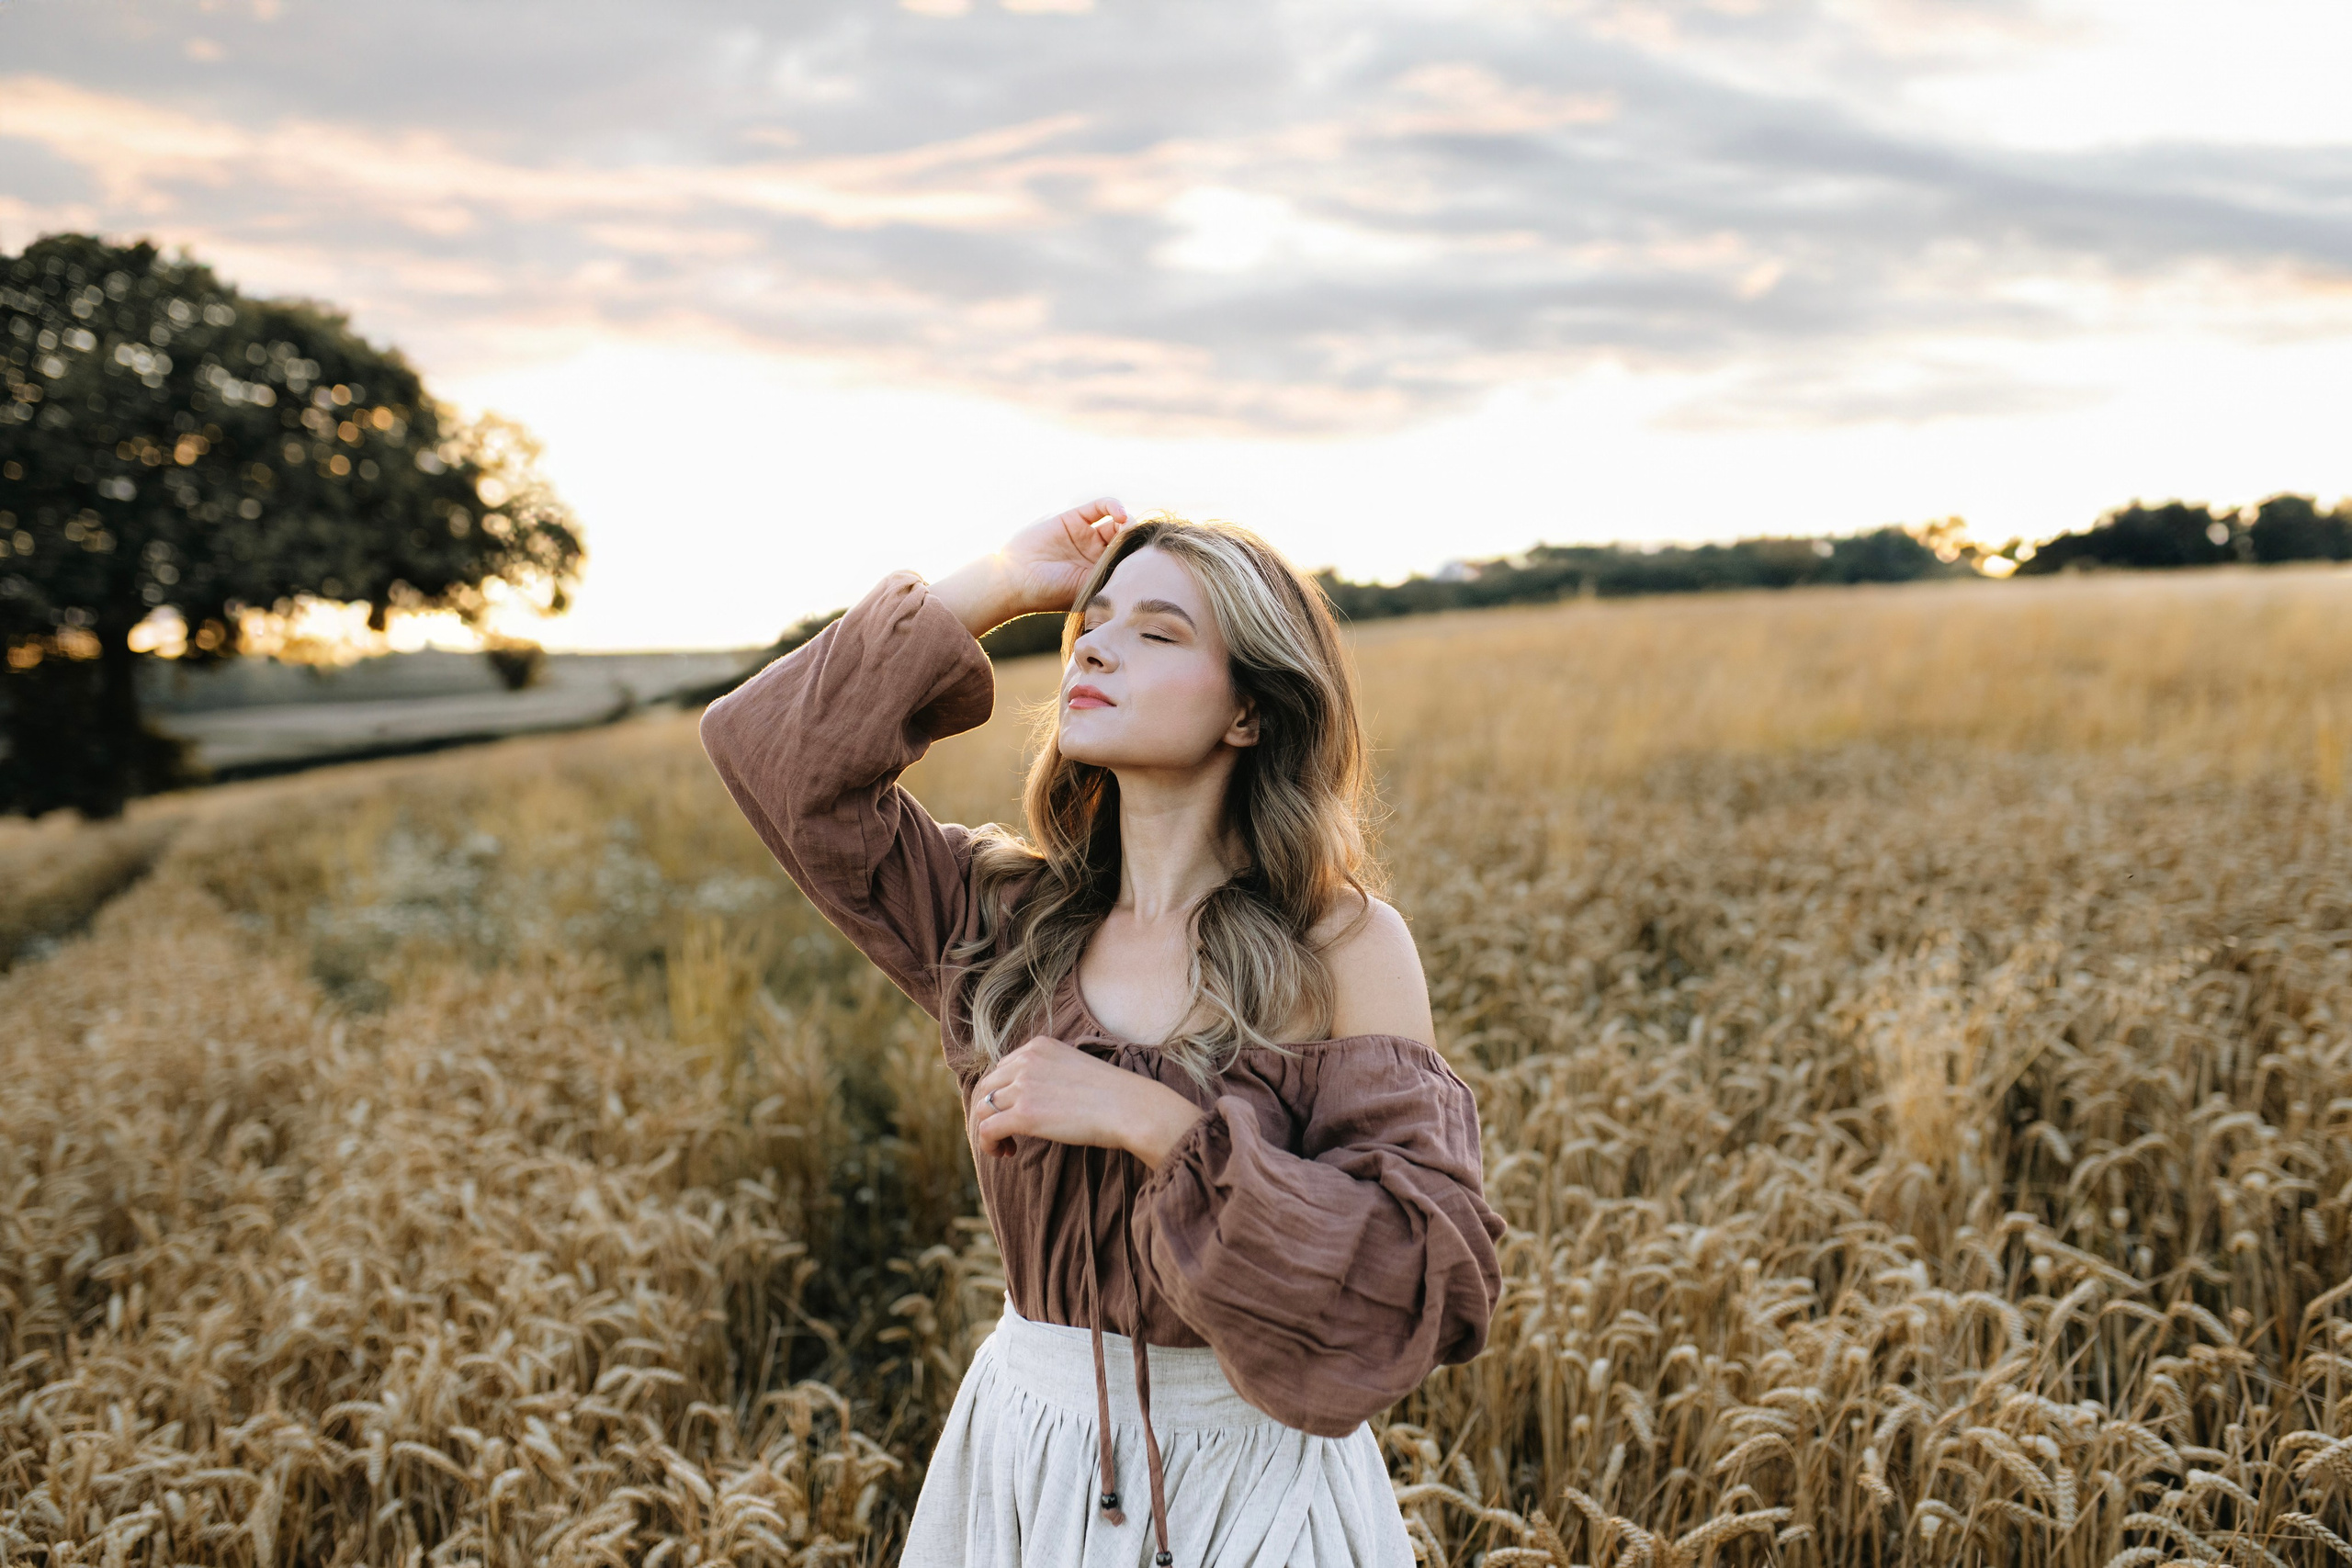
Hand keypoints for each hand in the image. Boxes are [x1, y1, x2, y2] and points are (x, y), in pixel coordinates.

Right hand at [932, 497, 1131, 636]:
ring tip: (1128, 530)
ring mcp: (1086, 535)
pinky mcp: (1074, 518)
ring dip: (1128, 523)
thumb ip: (1113, 575)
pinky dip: (1113, 506)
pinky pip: (1101, 506)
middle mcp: (1095, 553)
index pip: (1130, 559)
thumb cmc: (1050, 593)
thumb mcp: (1089, 588)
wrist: (1016, 580)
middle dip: (1136, 539)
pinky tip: (1119, 515)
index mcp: (1101, 573)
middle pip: (1127, 539)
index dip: (1141, 555)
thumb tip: (1145, 569)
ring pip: (1117, 522)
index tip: (1151, 558)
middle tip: (1140, 543)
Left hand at [969, 1035, 1206, 1169]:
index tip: (1013, 1115)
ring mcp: (1023, 1086)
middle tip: (1006, 1135)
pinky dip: (988, 1143)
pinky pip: (987, 1128)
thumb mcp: (1074, 1068)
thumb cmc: (1113, 1095)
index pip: (1001, 1069)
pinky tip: (1006, 1153)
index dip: (1001, 1096)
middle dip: (989, 1112)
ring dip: (988, 1130)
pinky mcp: (1024, 1114)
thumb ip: (1049, 1073)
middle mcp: (1026, 1060)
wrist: (1131, 1108)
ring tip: (1007, 1147)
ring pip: (982, 1108)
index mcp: (1039, 1046)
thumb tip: (1036, 1098)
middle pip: (986, 1087)